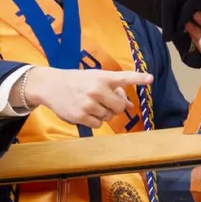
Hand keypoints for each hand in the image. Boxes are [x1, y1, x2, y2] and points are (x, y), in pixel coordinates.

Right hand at [21, 66, 153, 126]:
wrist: (50, 85)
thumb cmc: (77, 81)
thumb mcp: (95, 79)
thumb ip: (114, 90)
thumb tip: (131, 106)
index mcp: (102, 77)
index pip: (124, 77)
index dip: (138, 78)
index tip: (150, 78)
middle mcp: (96, 89)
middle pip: (120, 107)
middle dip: (116, 107)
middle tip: (106, 102)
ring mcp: (88, 103)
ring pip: (109, 117)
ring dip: (103, 114)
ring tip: (90, 104)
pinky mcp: (81, 116)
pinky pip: (98, 124)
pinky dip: (94, 121)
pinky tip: (85, 112)